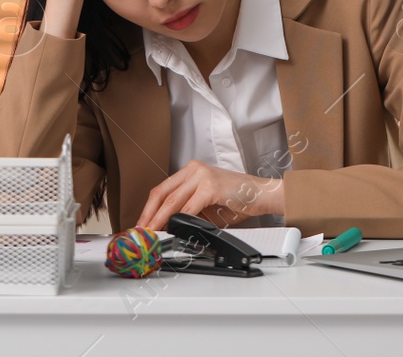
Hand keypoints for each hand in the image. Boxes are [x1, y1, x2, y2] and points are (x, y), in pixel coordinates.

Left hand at [136, 160, 283, 231]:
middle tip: (140, 231)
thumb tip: (167, 226)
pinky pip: (189, 206)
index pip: (162, 189)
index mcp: (190, 171)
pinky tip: (173, 228)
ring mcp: (202, 176)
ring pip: (172, 200)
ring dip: (159, 219)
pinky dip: (179, 219)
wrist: (261, 195)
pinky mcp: (211, 186)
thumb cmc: (237, 200)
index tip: (142, 223)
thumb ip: (187, 210)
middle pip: (161, 193)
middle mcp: (194, 169)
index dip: (149, 208)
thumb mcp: (206, 205)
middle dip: (148, 214)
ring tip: (152, 232)